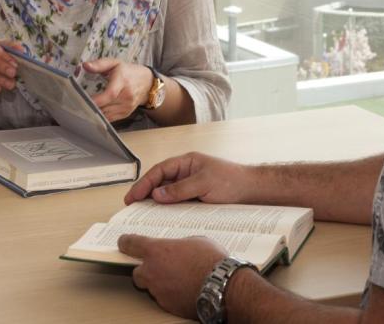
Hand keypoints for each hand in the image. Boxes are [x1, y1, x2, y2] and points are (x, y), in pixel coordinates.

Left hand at [84, 59, 153, 121]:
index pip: (110, 94)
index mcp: (122, 81)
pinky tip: (95, 111)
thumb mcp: (115, 63)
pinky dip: (101, 116)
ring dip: (95, 112)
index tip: (84, 100)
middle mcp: (126, 96)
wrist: (147, 83)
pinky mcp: (126, 113)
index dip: (97, 100)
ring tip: (84, 107)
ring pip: (106, 114)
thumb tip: (85, 66)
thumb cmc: (129, 72)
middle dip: (91, 106)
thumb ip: (99, 64)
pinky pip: (110, 118)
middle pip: (106, 106)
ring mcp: (127, 106)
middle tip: (78, 103)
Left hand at [118, 234, 226, 319]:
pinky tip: (184, 290)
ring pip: (151, 287)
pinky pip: (164, 299)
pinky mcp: (168, 306)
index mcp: (156, 251)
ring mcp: (159, 291)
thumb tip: (180, 248)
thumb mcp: (196, 241)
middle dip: (145, 270)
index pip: (130, 244)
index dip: (126, 242)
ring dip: (160, 283)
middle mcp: (152, 272)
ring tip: (178, 279)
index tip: (123, 243)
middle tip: (158, 267)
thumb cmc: (211, 261)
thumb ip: (180, 244)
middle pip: (137, 272)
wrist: (222, 287)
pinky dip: (171, 295)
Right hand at [124, 151, 255, 205]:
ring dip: (155, 203)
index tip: (133, 196)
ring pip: (167, 194)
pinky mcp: (195, 200)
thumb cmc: (232, 181)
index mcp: (186, 162)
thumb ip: (180, 189)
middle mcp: (185, 173)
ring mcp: (190, 187)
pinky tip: (162, 219)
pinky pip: (177, 204)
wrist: (252, 191)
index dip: (144, 183)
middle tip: (131, 206)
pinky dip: (168, 210)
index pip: (159, 171)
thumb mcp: (204, 183)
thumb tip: (156, 195)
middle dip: (144, 193)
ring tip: (141, 214)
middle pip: (160, 182)